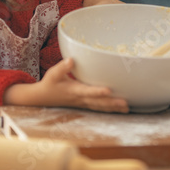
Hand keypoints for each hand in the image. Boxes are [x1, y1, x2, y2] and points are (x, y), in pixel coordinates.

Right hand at [4, 58, 128, 112]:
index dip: (97, 92)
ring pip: (100, 107)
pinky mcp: (85, 104)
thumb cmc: (50, 83)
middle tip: (125, 103)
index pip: (86, 91)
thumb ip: (62, 67)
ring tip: (126, 108)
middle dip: (111, 103)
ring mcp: (83, 103)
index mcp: (73, 90)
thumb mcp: (52, 74)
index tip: (108, 90)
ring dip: (113, 108)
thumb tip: (71, 60)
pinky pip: (99, 108)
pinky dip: (110, 109)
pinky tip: (121, 109)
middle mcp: (80, 98)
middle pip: (97, 102)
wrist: (43, 98)